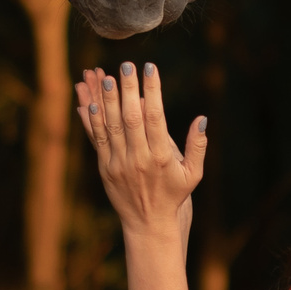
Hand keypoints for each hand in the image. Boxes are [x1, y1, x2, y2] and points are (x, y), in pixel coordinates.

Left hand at [76, 62, 205, 239]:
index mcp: (161, 156)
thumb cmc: (174, 195)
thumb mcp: (193, 173)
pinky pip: (97, 140)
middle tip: (124, 65)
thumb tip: (201, 119)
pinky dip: (92, 120)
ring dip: (106, 100)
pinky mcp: (104, 168)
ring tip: (103, 77)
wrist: (148, 224)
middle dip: (127, 89)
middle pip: (131, 117)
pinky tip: (89, 102)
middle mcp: (139, 158)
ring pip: (110, 126)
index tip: (149, 68)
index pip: (155, 117)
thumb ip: (197, 145)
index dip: (152, 91)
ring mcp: (119, 163)